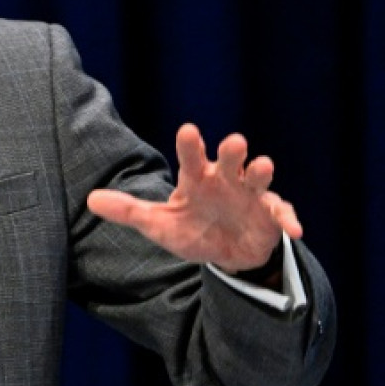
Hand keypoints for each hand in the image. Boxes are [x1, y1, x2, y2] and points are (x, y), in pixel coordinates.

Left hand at [86, 123, 301, 273]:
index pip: (191, 157)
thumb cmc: (191, 229)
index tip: (188, 131)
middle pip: (230, 159)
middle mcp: (225, 180)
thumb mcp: (158, 224)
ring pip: (258, 179)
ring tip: (263, 166)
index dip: (190, 145)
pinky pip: (281, 214)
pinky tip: (294, 229)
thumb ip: (128, 211)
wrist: (225, 254)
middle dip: (232, 151)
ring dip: (261, 172)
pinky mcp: (270, 216)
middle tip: (233, 141)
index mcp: (197, 178)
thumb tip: (90, 200)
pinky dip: (288, 219)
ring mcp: (250, 196)